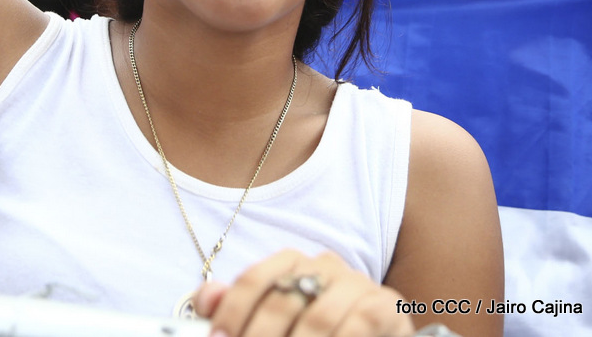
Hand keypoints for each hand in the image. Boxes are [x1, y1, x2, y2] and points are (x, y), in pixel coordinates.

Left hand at [193, 250, 413, 336]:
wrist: (375, 332)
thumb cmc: (317, 328)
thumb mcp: (277, 320)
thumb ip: (240, 309)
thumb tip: (206, 303)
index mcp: (291, 263)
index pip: (254, 279)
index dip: (232, 312)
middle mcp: (322, 266)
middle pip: (282, 301)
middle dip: (260, 336)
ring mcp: (355, 283)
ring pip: (317, 317)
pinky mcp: (385, 306)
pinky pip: (358, 325)